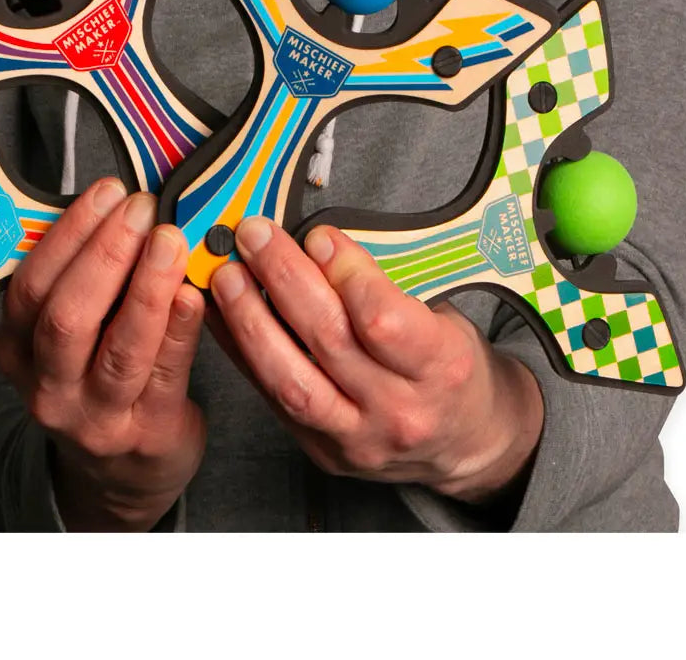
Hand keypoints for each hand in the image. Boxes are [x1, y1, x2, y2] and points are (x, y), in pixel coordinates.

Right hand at [0, 177, 206, 530]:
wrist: (125, 470)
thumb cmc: (99, 376)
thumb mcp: (69, 334)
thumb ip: (84, 278)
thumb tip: (119, 206)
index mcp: (18, 350)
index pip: (31, 285)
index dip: (70, 234)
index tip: (108, 193)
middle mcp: (48, 386)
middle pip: (67, 315)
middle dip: (107, 253)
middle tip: (142, 209)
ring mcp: (97, 415)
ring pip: (120, 346)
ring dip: (147, 285)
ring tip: (171, 240)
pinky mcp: (147, 431)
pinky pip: (166, 372)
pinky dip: (180, 328)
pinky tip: (194, 292)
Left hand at [209, 218, 543, 504]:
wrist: (463, 443)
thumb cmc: (451, 369)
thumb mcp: (445, 317)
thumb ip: (389, 285)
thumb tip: (319, 242)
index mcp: (442, 368)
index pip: (382, 320)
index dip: (344, 273)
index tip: (319, 237)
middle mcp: (398, 410)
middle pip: (328, 340)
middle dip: (284, 279)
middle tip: (256, 236)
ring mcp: (356, 437)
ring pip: (289, 378)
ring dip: (249, 320)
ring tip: (227, 276)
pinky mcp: (321, 449)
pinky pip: (270, 396)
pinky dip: (241, 351)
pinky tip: (222, 315)